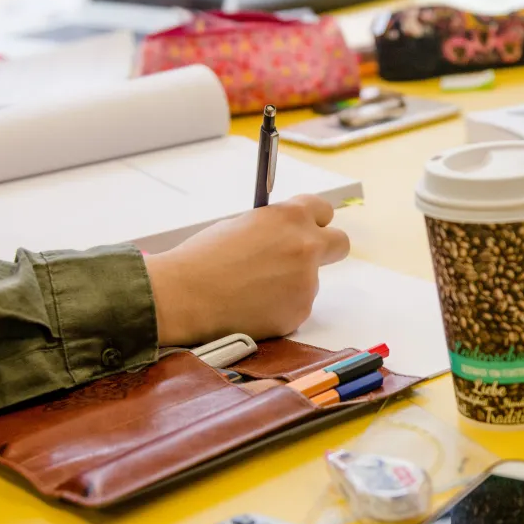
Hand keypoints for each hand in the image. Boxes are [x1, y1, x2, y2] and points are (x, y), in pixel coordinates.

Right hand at [144, 195, 350, 345]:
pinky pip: (296, 307)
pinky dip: (279, 308)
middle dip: (326, 248)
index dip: (314, 220)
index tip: (309, 226)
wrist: (183, 296)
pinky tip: (250, 307)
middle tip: (302, 258)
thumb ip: (274, 228)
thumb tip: (286, 237)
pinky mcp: (298, 313)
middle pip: (340, 244)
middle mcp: (306, 248)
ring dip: (291, 284)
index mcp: (291, 218)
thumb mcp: (242, 225)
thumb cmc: (203, 258)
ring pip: (310, 281)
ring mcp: (306, 284)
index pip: (324, 210)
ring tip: (251, 289)